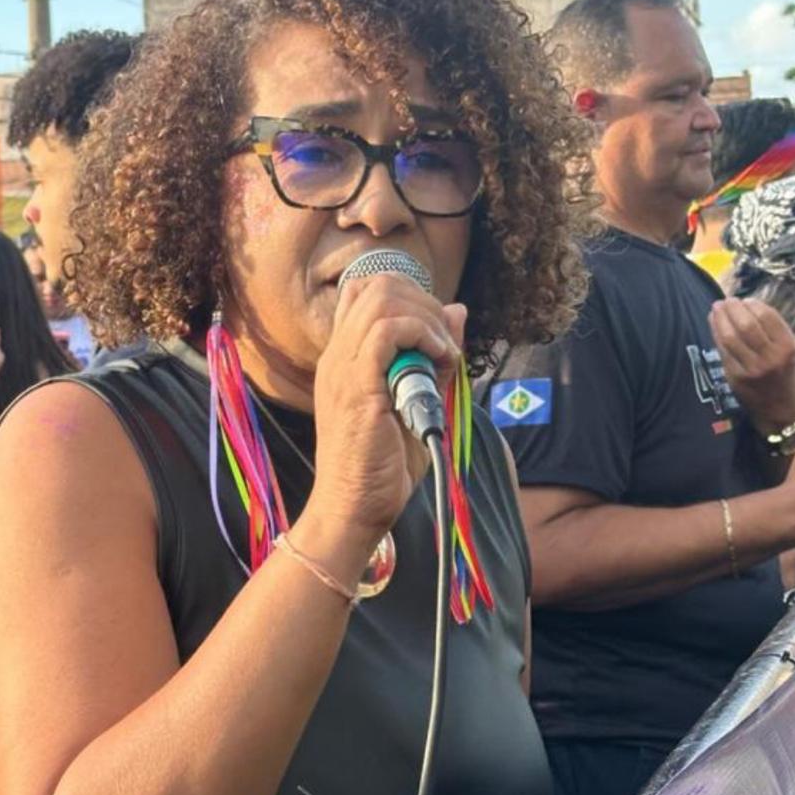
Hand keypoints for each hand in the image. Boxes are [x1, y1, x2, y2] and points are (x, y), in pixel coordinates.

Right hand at [308, 274, 464, 551]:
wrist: (352, 509)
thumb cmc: (381, 467)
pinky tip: (441, 360)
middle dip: (424, 302)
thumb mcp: (416, 400)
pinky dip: (423, 335)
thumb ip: (433, 357)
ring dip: (425, 317)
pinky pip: (389, 331)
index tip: (435, 333)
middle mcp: (337, 354)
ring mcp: (342, 367)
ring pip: (383, 299)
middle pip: (378, 284)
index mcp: (343, 357)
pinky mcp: (357, 385)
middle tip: (444, 342)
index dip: (410, 297)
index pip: (365, 289)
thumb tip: (457, 312)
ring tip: (443, 353)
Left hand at [709, 298, 794, 434]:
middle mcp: (771, 357)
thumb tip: (742, 304)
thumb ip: (769, 329)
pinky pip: (722, 349)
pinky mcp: (735, 376)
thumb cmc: (782, 372)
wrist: (780, 408)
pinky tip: (713, 322)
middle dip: (733, 308)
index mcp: (787, 346)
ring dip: (720, 318)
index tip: (745, 299)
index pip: (767, 316)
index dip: (752, 304)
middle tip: (727, 300)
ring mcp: (751, 368)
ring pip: (730, 336)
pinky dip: (715, 332)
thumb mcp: (786, 349)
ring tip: (717, 307)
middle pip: (746, 325)